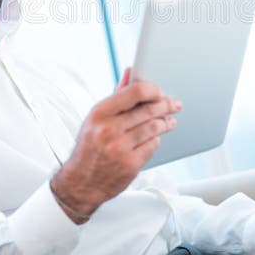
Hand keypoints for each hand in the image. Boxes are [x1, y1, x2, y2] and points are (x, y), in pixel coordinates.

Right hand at [50, 68, 181, 222]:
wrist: (80, 183)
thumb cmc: (89, 147)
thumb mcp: (96, 118)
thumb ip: (116, 95)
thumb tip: (130, 71)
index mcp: (99, 113)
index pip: (134, 92)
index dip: (152, 90)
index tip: (159, 91)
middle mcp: (109, 130)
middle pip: (149, 110)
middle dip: (166, 105)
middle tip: (174, 104)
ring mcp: (120, 148)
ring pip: (154, 128)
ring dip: (166, 123)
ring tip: (170, 121)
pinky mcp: (130, 165)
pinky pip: (153, 146)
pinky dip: (156, 140)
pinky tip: (156, 137)